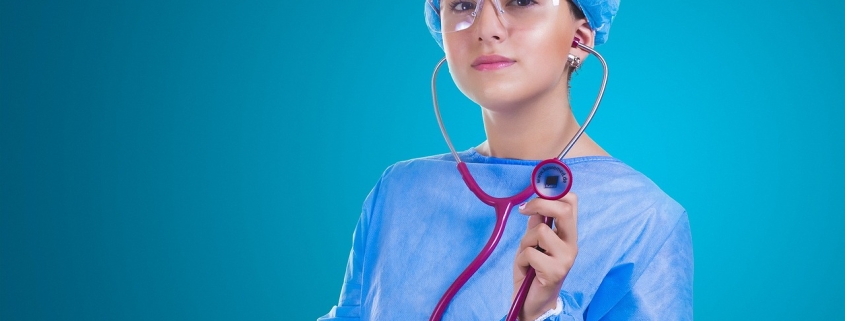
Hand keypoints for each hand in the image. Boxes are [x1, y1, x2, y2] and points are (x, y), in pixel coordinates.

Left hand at [513, 193, 578, 320]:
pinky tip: (526, 270)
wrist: (533, 302)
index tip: (534, 193)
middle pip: (564, 209)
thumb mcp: (532, 243)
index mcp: (568, 234)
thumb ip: (535, 225)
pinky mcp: (556, 271)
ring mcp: (566, 258)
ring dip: (525, 241)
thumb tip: (532, 205)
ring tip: (526, 255)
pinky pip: (530, 252)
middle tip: (523, 210)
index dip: (554, 190)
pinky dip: (521, 259)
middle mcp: (572, 244)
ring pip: (540, 230)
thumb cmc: (532, 272)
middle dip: (539, 204)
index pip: (571, 202)